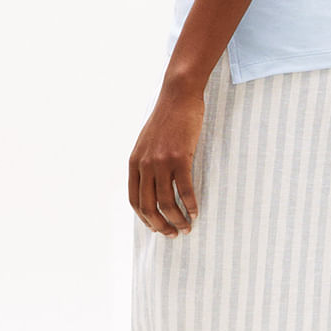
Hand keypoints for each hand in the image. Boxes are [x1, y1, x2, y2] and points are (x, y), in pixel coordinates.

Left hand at [128, 82, 202, 234]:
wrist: (178, 96)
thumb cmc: (167, 119)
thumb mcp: (147, 142)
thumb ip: (146, 163)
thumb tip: (153, 184)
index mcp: (134, 162)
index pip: (134, 200)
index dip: (145, 219)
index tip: (157, 227)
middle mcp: (144, 165)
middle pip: (148, 206)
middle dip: (160, 225)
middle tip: (173, 234)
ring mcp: (161, 161)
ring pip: (166, 202)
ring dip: (177, 219)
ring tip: (187, 227)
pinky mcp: (179, 157)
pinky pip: (184, 189)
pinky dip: (190, 205)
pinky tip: (196, 212)